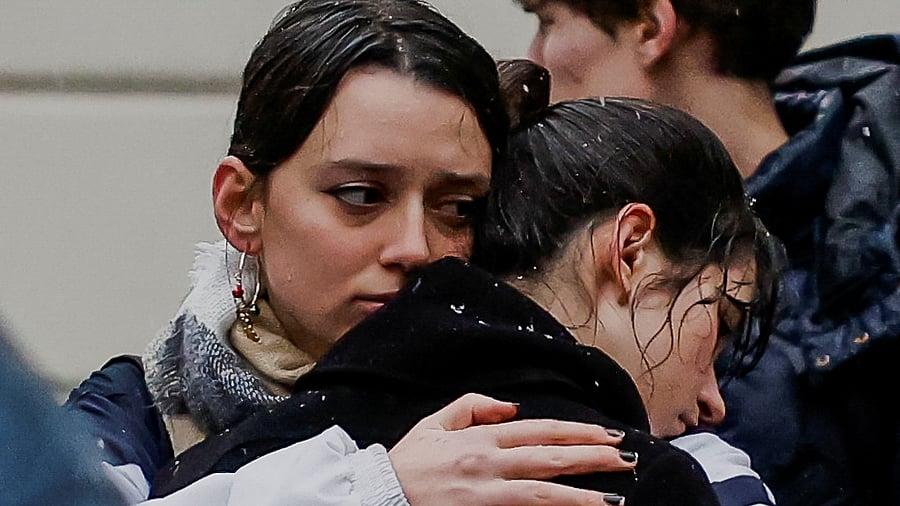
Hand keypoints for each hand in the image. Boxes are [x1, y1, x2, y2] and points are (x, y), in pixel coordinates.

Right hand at [389, 393, 633, 504]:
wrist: (378, 495)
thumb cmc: (408, 461)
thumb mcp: (436, 422)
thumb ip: (474, 408)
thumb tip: (513, 408)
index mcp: (481, 437)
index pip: (541, 431)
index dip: (577, 432)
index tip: (607, 434)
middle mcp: (489, 462)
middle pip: (551, 457)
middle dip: (593, 456)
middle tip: (628, 457)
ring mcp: (486, 490)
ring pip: (544, 489)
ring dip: (583, 490)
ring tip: (615, 495)